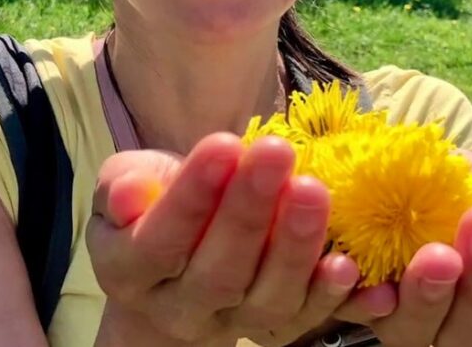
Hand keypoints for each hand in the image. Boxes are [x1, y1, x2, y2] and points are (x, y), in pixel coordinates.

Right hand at [87, 133, 361, 345]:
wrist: (176, 262)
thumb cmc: (153, 204)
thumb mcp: (125, 182)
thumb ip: (121, 184)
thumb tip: (130, 194)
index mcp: (129, 273)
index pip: (157, 243)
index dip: (191, 198)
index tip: (224, 143)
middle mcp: (179, 310)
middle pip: (217, 274)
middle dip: (250, 210)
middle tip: (277, 152)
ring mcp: (231, 325)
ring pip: (266, 300)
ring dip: (294, 246)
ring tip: (314, 191)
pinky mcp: (276, 329)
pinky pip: (307, 320)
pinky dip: (333, 296)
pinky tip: (350, 265)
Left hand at [331, 154, 471, 346]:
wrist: (341, 163)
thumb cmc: (410, 173)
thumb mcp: (452, 171)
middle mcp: (434, 315)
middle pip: (470, 332)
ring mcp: (385, 317)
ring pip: (412, 333)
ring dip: (427, 296)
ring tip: (436, 254)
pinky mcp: (335, 305)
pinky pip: (344, 312)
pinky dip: (355, 296)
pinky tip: (354, 267)